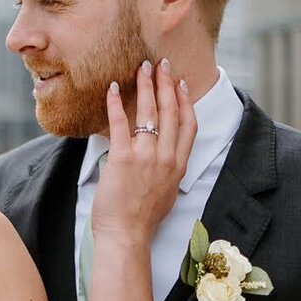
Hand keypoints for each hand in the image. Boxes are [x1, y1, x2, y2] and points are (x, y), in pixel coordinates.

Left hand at [91, 60, 195, 245]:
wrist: (127, 235)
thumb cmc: (143, 219)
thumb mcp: (167, 193)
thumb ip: (168, 171)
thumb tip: (164, 158)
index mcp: (178, 165)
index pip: (189, 125)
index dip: (186, 100)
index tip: (181, 83)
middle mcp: (166, 157)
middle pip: (170, 111)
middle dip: (166, 84)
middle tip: (161, 64)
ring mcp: (146, 156)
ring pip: (148, 112)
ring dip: (145, 86)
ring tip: (141, 68)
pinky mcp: (123, 158)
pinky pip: (119, 123)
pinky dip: (114, 103)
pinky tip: (111, 88)